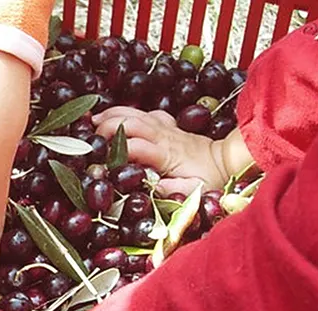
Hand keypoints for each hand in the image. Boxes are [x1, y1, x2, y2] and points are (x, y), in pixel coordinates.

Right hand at [93, 107, 252, 195]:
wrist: (226, 161)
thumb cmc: (208, 179)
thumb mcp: (192, 192)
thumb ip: (170, 189)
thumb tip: (147, 187)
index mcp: (167, 154)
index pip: (136, 146)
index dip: (116, 151)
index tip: (100, 160)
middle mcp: (164, 136)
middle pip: (132, 122)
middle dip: (108, 126)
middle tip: (90, 135)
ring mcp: (166, 128)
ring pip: (136, 113)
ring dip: (113, 114)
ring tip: (93, 120)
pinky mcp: (168, 125)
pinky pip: (145, 114)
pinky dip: (128, 112)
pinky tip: (117, 117)